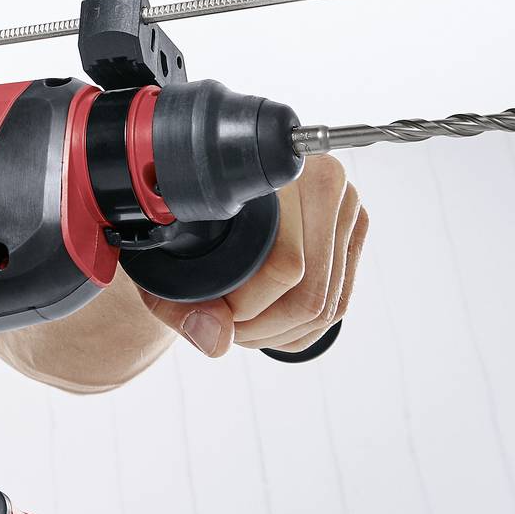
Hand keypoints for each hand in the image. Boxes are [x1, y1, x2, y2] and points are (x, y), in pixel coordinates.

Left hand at [139, 154, 366, 356]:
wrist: (204, 188)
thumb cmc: (180, 220)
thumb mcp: (160, 256)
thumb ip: (178, 306)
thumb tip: (216, 339)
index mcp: (280, 174)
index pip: (283, 266)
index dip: (245, 306)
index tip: (213, 311)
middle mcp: (325, 183)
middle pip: (310, 294)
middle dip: (263, 328)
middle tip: (227, 330)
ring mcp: (346, 207)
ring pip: (329, 305)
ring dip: (282, 332)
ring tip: (242, 328)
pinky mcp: (354, 231)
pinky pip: (339, 303)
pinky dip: (302, 328)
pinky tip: (268, 324)